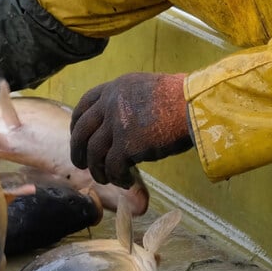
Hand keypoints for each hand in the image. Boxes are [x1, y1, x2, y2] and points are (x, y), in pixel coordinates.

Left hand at [69, 72, 191, 187]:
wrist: (195, 104)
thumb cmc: (181, 98)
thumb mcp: (146, 89)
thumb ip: (128, 101)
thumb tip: (122, 123)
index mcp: (114, 88)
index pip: (84, 105)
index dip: (77, 124)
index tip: (77, 136)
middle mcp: (110, 104)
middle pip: (82, 131)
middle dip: (77, 150)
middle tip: (80, 164)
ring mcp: (116, 124)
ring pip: (94, 153)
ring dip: (97, 170)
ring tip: (105, 179)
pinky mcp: (127, 145)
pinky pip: (113, 167)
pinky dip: (116, 177)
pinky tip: (125, 182)